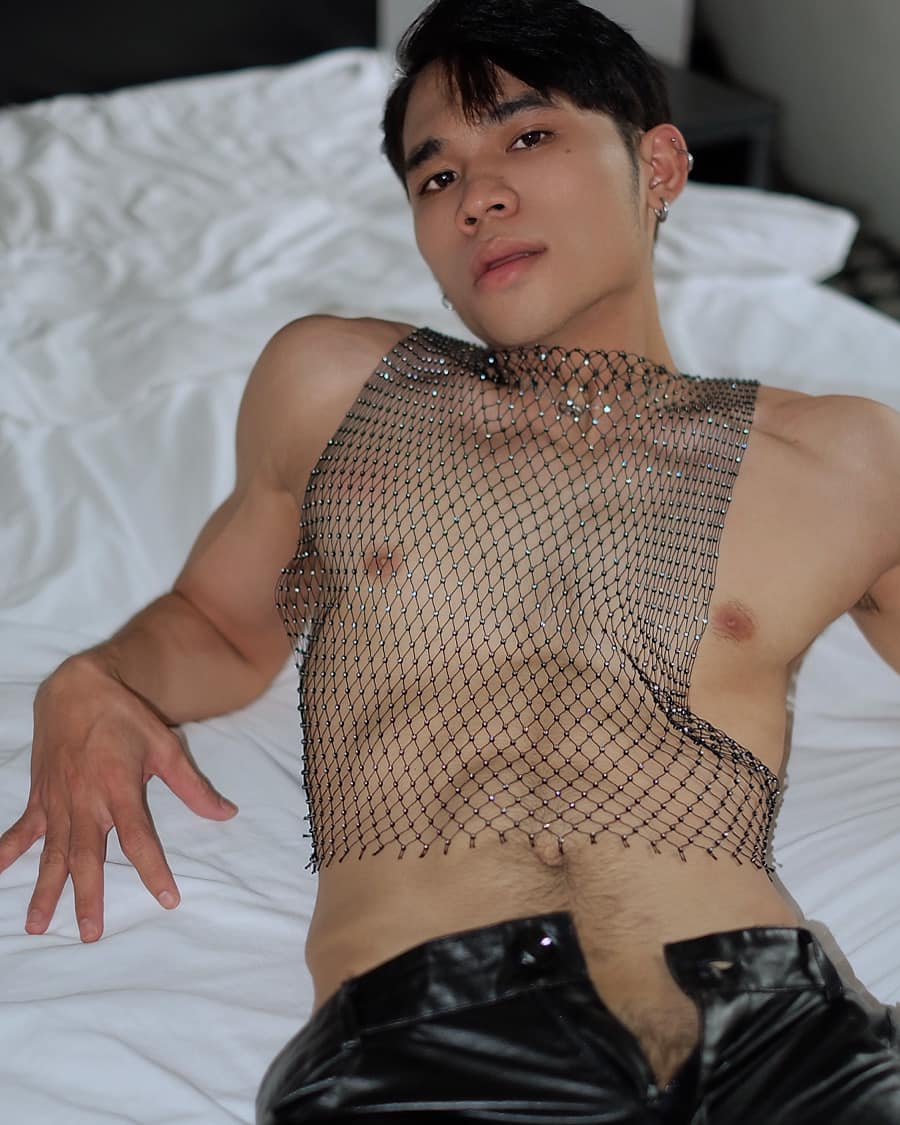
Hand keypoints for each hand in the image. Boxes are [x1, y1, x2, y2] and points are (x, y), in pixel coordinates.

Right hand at [0, 654, 237, 941]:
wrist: (76, 690)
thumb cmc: (125, 717)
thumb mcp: (165, 746)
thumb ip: (193, 786)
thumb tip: (226, 814)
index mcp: (119, 788)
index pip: (139, 839)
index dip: (154, 870)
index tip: (168, 899)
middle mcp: (85, 800)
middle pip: (87, 856)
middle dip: (87, 895)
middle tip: (91, 932)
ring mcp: (58, 800)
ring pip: (52, 852)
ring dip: (46, 889)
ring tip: (38, 925)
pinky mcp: (40, 796)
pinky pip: (22, 829)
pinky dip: (6, 851)